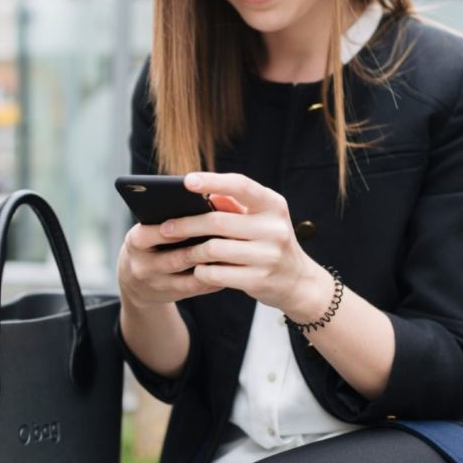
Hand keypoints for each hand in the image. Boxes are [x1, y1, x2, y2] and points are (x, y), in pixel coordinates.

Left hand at [159, 172, 332, 320]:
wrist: (297, 281)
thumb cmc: (270, 243)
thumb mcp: (261, 219)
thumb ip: (234, 205)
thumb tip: (200, 193)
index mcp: (274, 205)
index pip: (241, 185)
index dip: (213, 181)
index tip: (187, 181)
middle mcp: (274, 228)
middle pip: (218, 222)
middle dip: (186, 224)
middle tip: (165, 227)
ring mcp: (268, 256)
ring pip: (214, 249)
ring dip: (192, 251)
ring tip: (179, 251)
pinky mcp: (259, 280)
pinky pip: (217, 273)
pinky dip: (202, 271)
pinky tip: (198, 269)